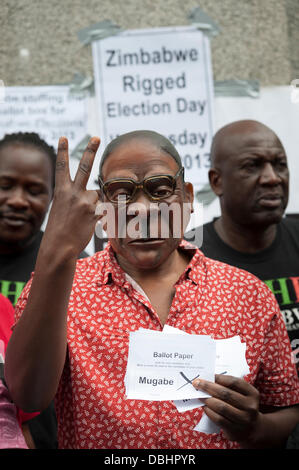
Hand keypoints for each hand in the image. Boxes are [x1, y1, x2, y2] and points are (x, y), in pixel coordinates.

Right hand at [44, 136, 100, 257]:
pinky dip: (99, 214)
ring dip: (94, 203)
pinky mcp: (95, 212)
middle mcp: (73, 193)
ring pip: (98, 195)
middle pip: (84, 167)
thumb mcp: (62, 207)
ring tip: (82, 217)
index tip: (64, 138)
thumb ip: (76, 196)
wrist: (60, 246)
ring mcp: (84, 202)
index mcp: (61, 191)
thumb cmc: (60, 228)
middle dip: (90, 150)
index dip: (63, 151)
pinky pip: (103, 208)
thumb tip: (97, 191)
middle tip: (96, 137)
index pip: (62, 167)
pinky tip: (89, 223)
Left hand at [193, 374, 261, 445]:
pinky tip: (204, 406)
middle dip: (209, 387)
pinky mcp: (235, 430)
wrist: (251, 429)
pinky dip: (209, 411)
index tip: (208, 375)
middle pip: (226, 394)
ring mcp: (243, 419)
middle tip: (197, 383)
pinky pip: (218, 419)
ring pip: (221, 407)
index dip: (219, 377)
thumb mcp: (242, 395)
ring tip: (199, 395)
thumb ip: (229, 387)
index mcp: (252, 393)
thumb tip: (208, 379)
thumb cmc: (241, 405)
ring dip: (207, 399)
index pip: (234, 382)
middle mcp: (250, 406)